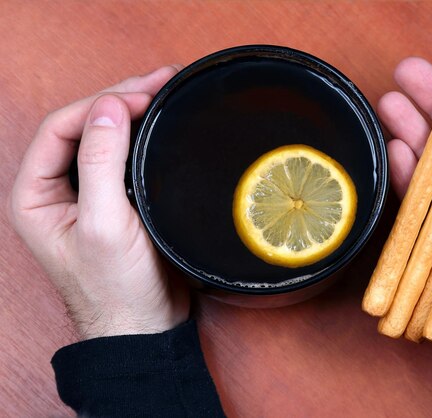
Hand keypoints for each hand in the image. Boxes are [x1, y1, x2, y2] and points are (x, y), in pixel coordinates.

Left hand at [9, 66, 189, 339]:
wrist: (143, 325)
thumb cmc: (116, 289)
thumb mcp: (104, 225)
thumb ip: (100, 164)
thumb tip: (107, 107)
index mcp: (35, 195)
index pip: (59, 128)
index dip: (99, 105)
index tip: (141, 98)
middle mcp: (55, 190)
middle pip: (81, 126)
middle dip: (119, 99)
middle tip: (159, 80)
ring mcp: (86, 193)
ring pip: (103, 136)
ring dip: (132, 112)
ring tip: (165, 89)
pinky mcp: (114, 199)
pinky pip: (124, 155)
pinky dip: (144, 135)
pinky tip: (162, 123)